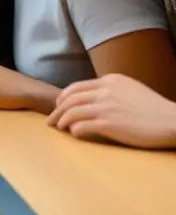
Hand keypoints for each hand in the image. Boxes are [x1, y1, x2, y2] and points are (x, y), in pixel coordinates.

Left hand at [47, 73, 175, 148]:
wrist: (172, 121)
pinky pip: (82, 126)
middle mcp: (105, 91)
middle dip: (57, 110)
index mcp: (109, 81)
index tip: (58, 106)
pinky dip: (74, 130)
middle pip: (70, 100)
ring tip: (59, 128)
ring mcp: (106, 107)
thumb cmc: (153, 109)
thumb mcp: (130, 89)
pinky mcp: (109, 124)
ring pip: (72, 112)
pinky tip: (75, 134)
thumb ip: (111, 90)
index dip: (63, 97)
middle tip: (51, 120)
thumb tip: (93, 99)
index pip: (76, 87)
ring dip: (62, 121)